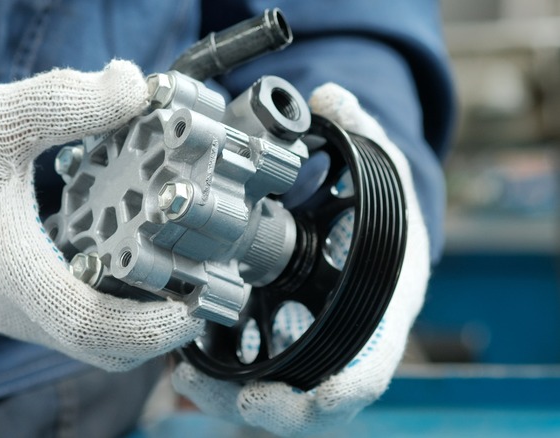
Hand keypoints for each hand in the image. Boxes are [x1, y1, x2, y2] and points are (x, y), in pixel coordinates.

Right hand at [0, 60, 204, 371]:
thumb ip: (67, 100)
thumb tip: (135, 88)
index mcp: (7, 270)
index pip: (88, 326)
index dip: (148, 325)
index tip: (192, 303)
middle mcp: (12, 304)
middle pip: (100, 348)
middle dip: (157, 329)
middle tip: (201, 286)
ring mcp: (14, 307)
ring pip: (91, 340)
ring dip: (139, 320)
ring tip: (180, 273)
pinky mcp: (17, 297)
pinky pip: (75, 321)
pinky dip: (115, 308)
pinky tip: (137, 263)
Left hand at [172, 83, 429, 435]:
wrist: (368, 241)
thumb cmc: (380, 217)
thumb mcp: (379, 171)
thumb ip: (358, 134)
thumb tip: (330, 98)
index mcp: (378, 316)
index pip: (368, 368)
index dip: (344, 389)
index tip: (313, 396)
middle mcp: (341, 347)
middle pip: (311, 402)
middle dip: (274, 409)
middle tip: (237, 401)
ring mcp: (307, 356)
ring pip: (269, 400)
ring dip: (227, 399)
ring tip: (186, 378)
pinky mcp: (274, 352)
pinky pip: (243, 381)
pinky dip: (213, 382)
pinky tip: (180, 368)